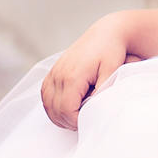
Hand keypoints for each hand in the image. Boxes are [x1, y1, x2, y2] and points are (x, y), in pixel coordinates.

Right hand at [40, 15, 130, 129]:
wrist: (105, 34)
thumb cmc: (111, 52)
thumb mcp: (112, 72)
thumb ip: (102, 92)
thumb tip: (92, 110)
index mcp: (73, 76)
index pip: (66, 110)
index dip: (75, 122)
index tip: (88, 123)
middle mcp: (59, 74)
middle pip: (55, 109)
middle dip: (68, 121)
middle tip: (83, 123)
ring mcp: (54, 72)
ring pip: (47, 104)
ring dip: (59, 115)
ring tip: (75, 119)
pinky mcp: (53, 71)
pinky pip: (45, 94)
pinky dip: (52, 106)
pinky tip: (65, 109)